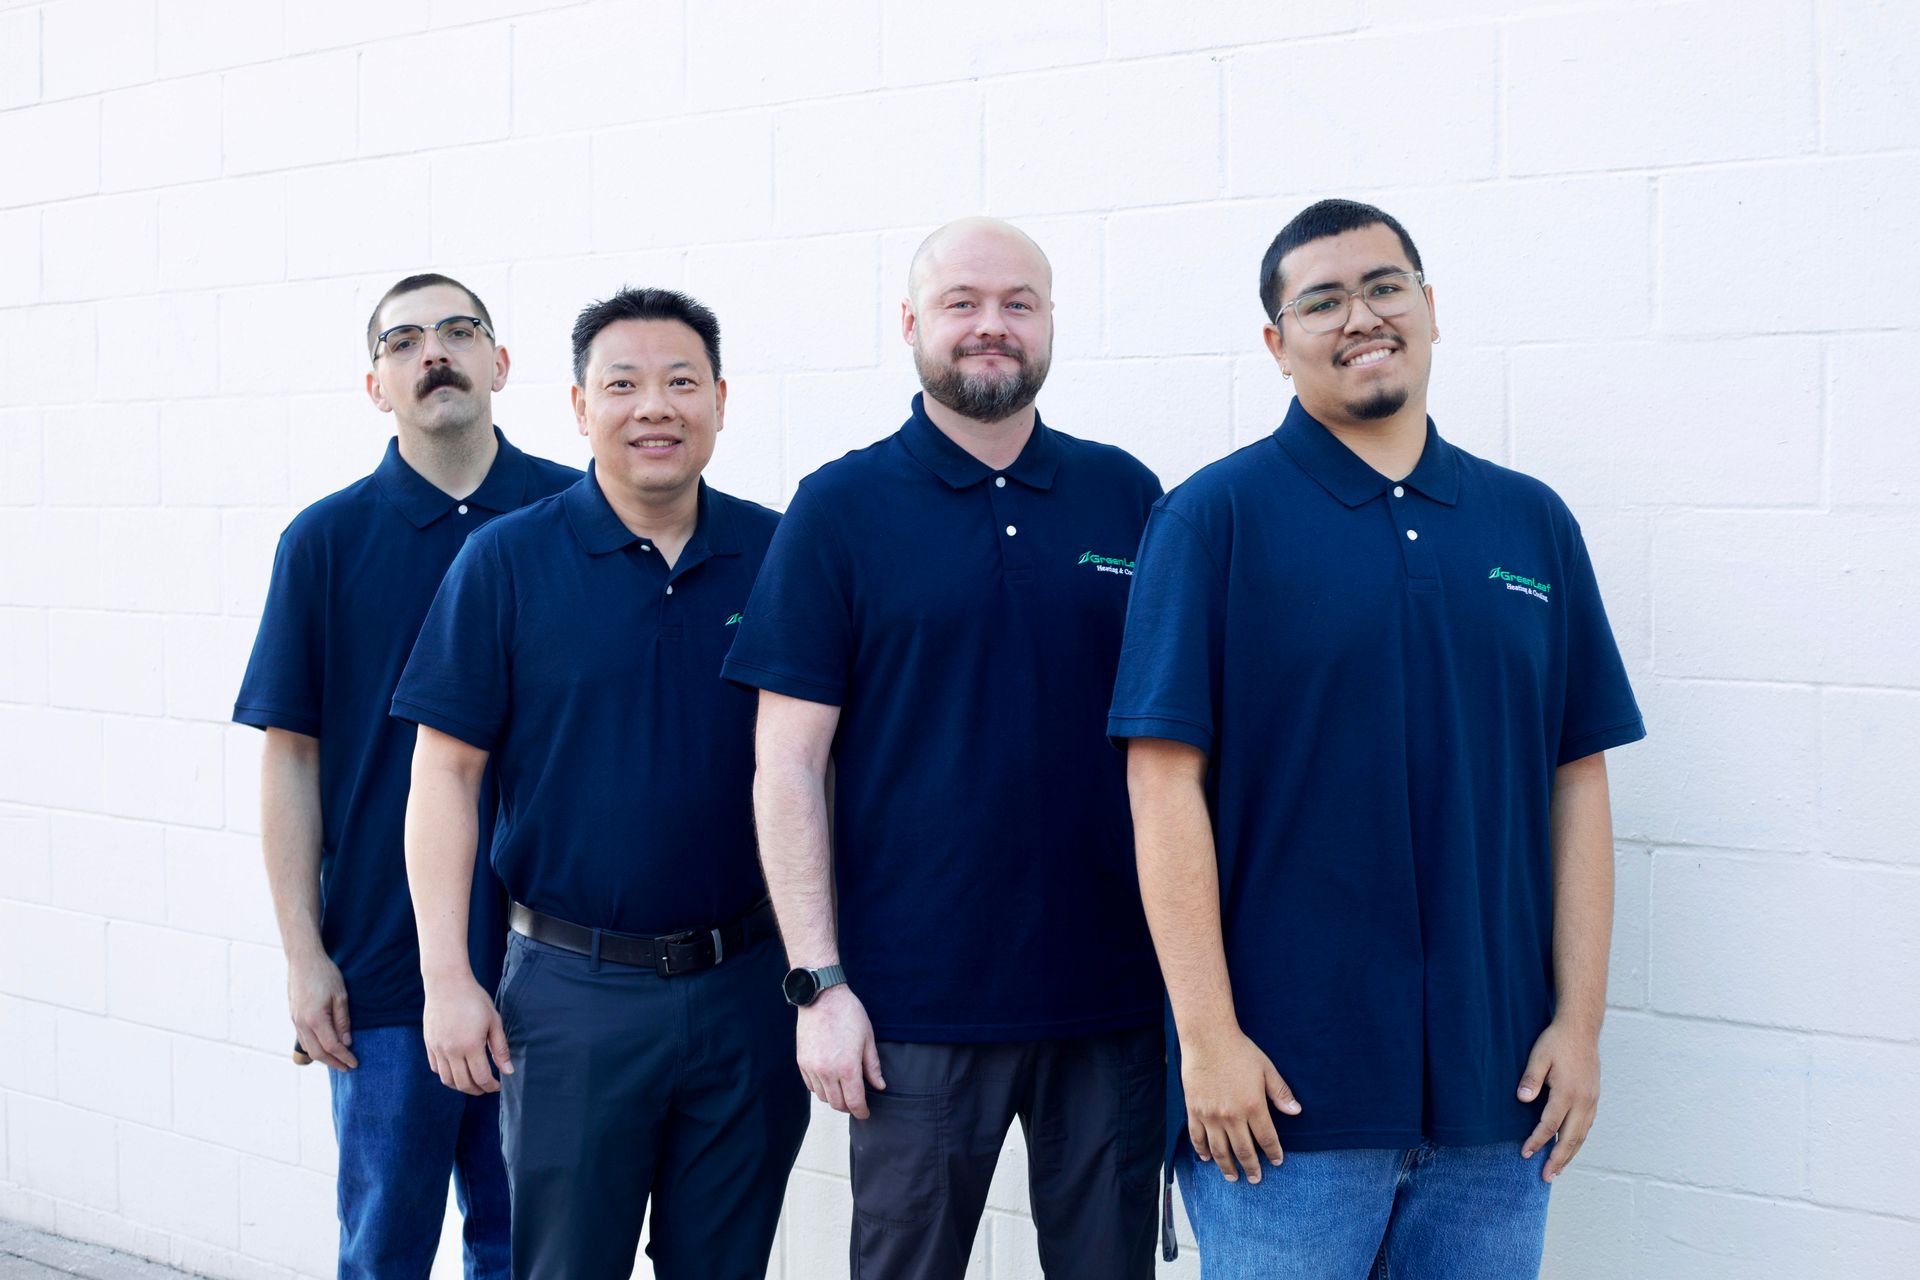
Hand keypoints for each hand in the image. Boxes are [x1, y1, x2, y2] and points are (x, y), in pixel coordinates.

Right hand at [287, 949, 356, 1070]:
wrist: (303, 960)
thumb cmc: (325, 974)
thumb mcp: (341, 996)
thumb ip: (343, 1021)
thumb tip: (346, 1043)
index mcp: (315, 1019)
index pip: (332, 1046)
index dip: (344, 1057)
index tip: (355, 1064)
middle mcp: (302, 1023)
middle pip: (317, 1052)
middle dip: (333, 1062)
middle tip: (347, 1067)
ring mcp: (295, 1021)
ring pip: (308, 1047)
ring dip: (323, 1057)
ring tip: (337, 1060)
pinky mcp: (293, 1016)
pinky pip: (303, 1038)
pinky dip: (314, 1047)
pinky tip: (324, 1047)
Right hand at [422, 974, 512, 1094]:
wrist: (447, 983)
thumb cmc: (474, 999)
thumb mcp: (493, 1021)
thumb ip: (500, 1048)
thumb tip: (508, 1071)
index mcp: (471, 1045)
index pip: (481, 1077)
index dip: (491, 1086)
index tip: (498, 1085)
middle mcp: (452, 1051)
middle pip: (463, 1084)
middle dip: (477, 1090)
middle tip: (486, 1087)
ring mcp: (438, 1048)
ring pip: (447, 1080)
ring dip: (461, 1086)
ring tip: (472, 1082)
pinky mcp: (429, 1044)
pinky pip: (435, 1068)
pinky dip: (446, 1075)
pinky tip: (457, 1070)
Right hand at [797, 986, 884, 1117]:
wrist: (821, 997)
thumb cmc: (848, 1014)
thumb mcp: (868, 1038)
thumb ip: (872, 1066)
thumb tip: (879, 1086)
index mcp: (848, 1068)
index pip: (855, 1102)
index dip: (862, 1112)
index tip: (865, 1113)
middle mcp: (828, 1072)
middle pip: (838, 1104)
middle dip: (849, 1106)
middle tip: (856, 1101)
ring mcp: (812, 1068)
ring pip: (823, 1097)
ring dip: (834, 1098)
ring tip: (843, 1090)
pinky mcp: (802, 1062)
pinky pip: (810, 1086)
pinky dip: (820, 1088)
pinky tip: (829, 1080)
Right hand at [1181, 1026, 1301, 1183]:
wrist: (1208, 1038)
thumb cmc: (1240, 1051)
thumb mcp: (1267, 1069)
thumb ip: (1280, 1093)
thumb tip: (1296, 1112)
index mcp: (1253, 1106)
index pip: (1266, 1139)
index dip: (1273, 1153)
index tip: (1277, 1162)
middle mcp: (1231, 1116)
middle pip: (1243, 1150)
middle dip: (1251, 1167)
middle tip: (1255, 1179)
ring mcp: (1210, 1115)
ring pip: (1220, 1150)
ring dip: (1227, 1167)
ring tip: (1233, 1177)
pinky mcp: (1194, 1110)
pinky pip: (1197, 1137)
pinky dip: (1202, 1151)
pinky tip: (1207, 1159)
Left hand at [1517, 1017, 1600, 1181]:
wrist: (1581, 1029)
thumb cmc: (1556, 1042)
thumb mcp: (1538, 1056)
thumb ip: (1530, 1079)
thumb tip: (1521, 1100)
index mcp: (1567, 1092)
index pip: (1550, 1125)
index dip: (1537, 1141)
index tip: (1525, 1153)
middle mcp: (1583, 1101)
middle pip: (1570, 1138)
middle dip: (1557, 1159)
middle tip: (1546, 1177)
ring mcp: (1591, 1101)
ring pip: (1581, 1136)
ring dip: (1570, 1154)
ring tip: (1557, 1170)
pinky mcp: (1594, 1098)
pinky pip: (1586, 1127)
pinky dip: (1578, 1141)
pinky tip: (1570, 1148)